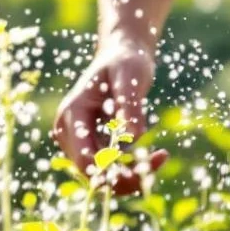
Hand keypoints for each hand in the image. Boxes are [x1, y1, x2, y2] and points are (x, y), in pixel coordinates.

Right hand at [52, 34, 166, 194]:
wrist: (121, 55)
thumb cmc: (125, 61)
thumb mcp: (130, 78)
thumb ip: (129, 105)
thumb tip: (134, 136)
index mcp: (72, 114)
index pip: (86, 158)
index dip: (115, 169)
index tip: (150, 161)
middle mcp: (68, 132)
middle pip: (93, 172)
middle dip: (126, 175)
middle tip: (161, 159)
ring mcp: (77, 140)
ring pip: (101, 175)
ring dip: (131, 174)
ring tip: (161, 157)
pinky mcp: (89, 144)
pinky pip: (108, 167)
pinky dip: (131, 167)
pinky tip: (155, 155)